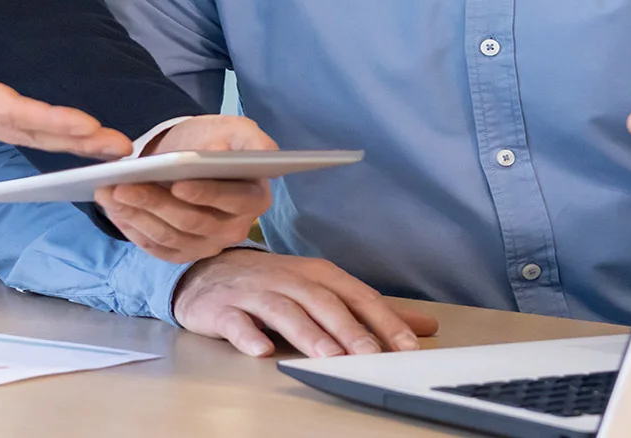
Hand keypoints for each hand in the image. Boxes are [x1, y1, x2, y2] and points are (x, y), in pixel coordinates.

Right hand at [0, 0, 129, 158]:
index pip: (4, 108)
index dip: (48, 118)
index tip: (87, 126)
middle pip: (21, 129)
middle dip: (73, 140)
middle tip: (121, 147)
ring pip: (18, 132)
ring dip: (64, 141)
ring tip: (109, 145)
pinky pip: (8, 127)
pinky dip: (43, 132)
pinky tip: (69, 136)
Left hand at [94, 114, 276, 262]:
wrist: (191, 158)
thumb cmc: (215, 141)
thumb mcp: (236, 130)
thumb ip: (250, 140)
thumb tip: (240, 151)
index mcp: (254, 199)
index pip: (232, 201)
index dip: (205, 194)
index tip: (178, 184)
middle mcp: (234, 229)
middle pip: (193, 222)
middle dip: (155, 203)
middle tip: (123, 186)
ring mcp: (207, 245)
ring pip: (169, 236)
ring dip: (136, 215)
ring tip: (109, 193)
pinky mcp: (182, 253)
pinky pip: (154, 247)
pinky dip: (131, 228)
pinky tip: (113, 208)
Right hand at [173, 249, 438, 357]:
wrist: (207, 273)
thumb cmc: (272, 284)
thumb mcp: (322, 291)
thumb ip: (369, 311)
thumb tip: (423, 325)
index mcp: (318, 275)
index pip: (358, 296)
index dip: (384, 320)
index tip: (408, 347)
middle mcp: (289, 279)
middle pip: (324, 303)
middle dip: (349, 330)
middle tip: (370, 356)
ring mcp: (255, 292)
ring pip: (285, 311)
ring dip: (307, 334)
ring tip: (327, 357)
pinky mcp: (222, 308)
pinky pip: (236, 322)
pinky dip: (248, 335)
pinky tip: (262, 350)